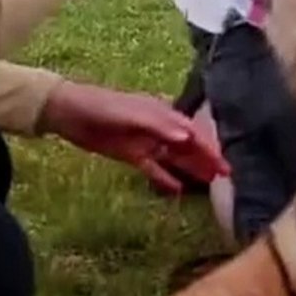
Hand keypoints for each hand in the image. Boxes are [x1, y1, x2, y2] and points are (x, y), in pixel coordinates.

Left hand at [39, 81, 228, 192]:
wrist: (70, 112)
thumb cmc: (104, 106)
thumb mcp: (133, 114)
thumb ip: (160, 126)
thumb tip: (187, 138)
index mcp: (162, 113)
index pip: (192, 132)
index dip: (209, 147)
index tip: (224, 164)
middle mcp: (159, 128)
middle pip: (188, 145)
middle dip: (206, 159)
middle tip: (225, 176)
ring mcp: (146, 142)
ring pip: (174, 157)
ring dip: (191, 168)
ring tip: (209, 183)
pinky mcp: (131, 154)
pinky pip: (153, 168)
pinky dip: (165, 177)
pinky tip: (177, 189)